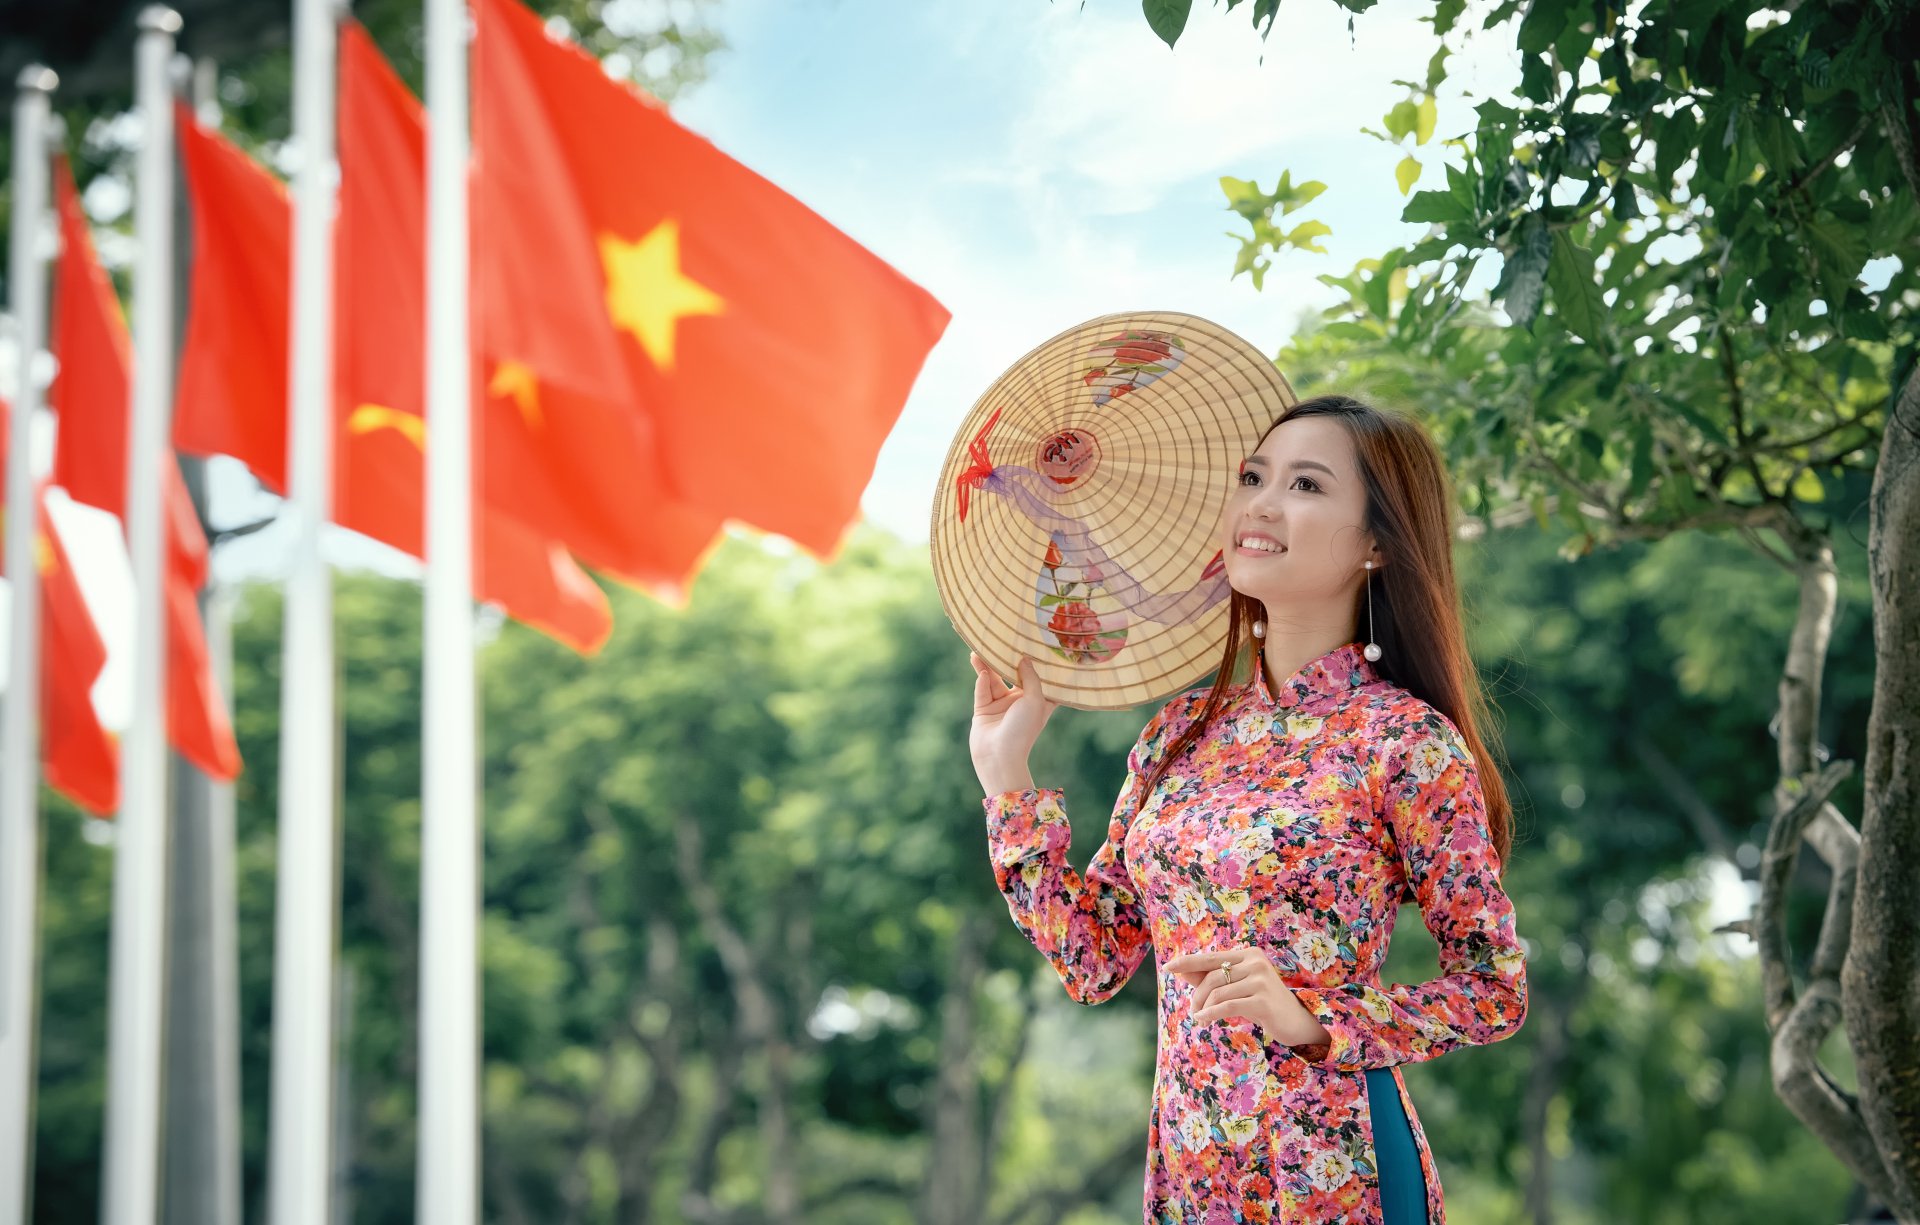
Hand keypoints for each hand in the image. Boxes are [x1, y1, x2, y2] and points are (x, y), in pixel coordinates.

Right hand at [968, 652, 1057, 794]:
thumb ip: (1031, 677)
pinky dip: (981, 683)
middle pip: (1011, 675)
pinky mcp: (983, 709)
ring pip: (992, 680)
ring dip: (985, 667)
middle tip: (999, 641)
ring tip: (977, 651)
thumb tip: (1025, 659)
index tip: (1035, 643)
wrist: (999, 756)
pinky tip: (981, 674)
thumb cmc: (1024, 729)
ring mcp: (1000, 705)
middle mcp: (1019, 701)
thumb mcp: (1035, 700)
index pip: (1038, 678)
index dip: (1036, 663)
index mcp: (1036, 701)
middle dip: (1004, 660)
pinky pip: (982, 691)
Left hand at [1165, 947, 1331, 1047]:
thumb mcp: (1238, 988)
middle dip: (1197, 995)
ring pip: (1218, 992)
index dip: (1187, 962)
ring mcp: (1260, 980)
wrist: (1297, 1022)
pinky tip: (1204, 1021)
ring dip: (1203, 1007)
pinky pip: (1227, 1006)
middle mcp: (1255, 962)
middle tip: (1193, 1011)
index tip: (1167, 968)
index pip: (1211, 957)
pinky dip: (1211, 1014)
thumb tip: (1182, 971)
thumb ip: (1213, 978)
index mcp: (1249, 954)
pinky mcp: (1262, 1000)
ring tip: (1199, 1017)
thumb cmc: (1263, 1003)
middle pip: (1212, 977)